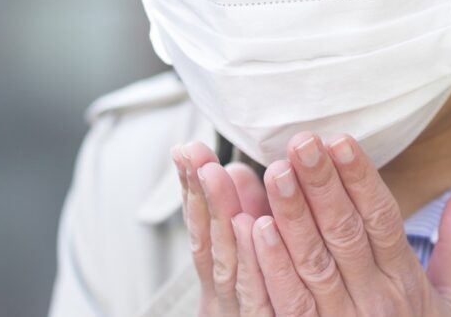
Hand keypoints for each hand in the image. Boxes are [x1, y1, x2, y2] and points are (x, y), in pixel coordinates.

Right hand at [172, 141, 272, 315]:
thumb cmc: (264, 310)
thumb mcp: (252, 267)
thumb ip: (245, 219)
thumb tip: (235, 168)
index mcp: (223, 284)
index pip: (201, 232)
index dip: (191, 191)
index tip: (185, 150)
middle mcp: (225, 304)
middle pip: (210, 245)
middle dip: (202, 194)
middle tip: (195, 152)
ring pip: (230, 266)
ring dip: (222, 215)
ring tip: (216, 174)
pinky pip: (262, 298)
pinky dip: (254, 260)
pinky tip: (251, 225)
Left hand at [173, 132, 450, 316]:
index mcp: (406, 280)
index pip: (382, 219)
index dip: (360, 179)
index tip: (341, 141)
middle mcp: (376, 299)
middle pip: (345, 233)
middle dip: (322, 184)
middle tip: (302, 142)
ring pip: (315, 262)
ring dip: (293, 215)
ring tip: (276, 173)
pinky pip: (290, 302)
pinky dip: (274, 266)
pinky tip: (256, 229)